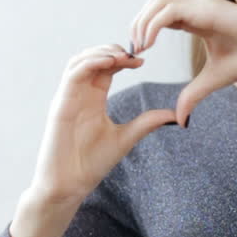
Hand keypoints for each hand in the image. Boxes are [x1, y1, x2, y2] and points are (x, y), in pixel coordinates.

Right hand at [28, 44, 177, 202]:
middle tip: (134, 53)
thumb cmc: (92, 163)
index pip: (107, 68)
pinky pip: (72, 75)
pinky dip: (90, 63)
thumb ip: (148, 122)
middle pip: (93, 58)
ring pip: (80, 61)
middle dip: (113, 50)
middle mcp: (80, 94)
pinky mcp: (60, 105)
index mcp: (94, 98)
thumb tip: (176, 116)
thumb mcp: (127, 137)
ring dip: (101, 52)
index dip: (123, 59)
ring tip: (122, 55)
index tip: (142, 61)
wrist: (69, 186)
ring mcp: (68, 97)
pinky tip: (109, 62)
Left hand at [130, 0, 236, 126]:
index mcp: (198, 17)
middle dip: (138, 23)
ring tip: (140, 47)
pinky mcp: (207, 8)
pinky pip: (169, 10)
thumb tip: (180, 119)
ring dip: (143, 22)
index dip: (145, 30)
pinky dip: (153, 25)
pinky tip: (149, 44)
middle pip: (154, 2)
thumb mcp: (213, 79)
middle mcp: (198, 5)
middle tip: (134, 50)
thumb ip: (193, 94)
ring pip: (158, 1)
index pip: (161, 13)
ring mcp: (202, 3)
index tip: (139, 54)